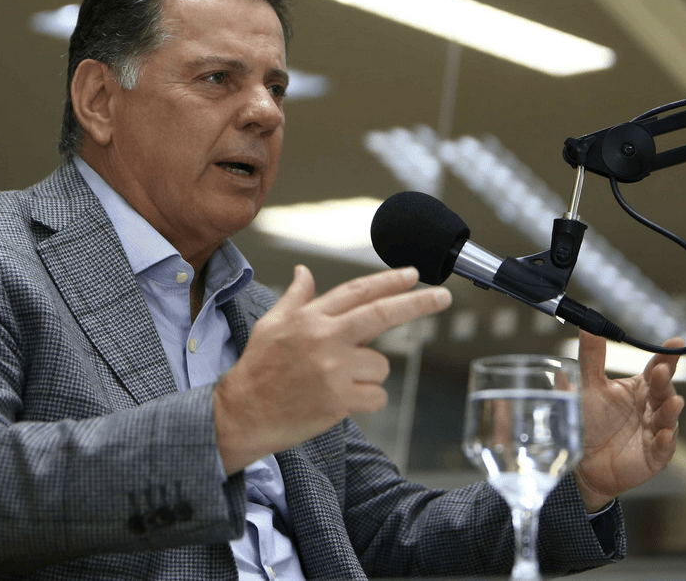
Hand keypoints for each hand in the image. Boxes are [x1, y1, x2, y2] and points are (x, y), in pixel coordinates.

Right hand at [213, 265, 451, 473]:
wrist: (243, 413)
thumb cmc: (257, 368)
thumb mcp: (271, 324)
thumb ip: (296, 298)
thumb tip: (304, 272)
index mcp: (310, 318)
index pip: (357, 292)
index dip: (388, 281)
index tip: (413, 274)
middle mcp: (324, 339)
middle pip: (382, 315)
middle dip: (418, 303)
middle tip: (443, 295)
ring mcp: (333, 370)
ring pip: (380, 365)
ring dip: (368, 374)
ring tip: (335, 381)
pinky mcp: (340, 401)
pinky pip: (376, 396)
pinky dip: (366, 400)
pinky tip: (339, 401)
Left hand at [573, 330, 684, 511]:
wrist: (581, 460)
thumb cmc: (588, 421)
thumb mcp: (587, 386)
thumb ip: (591, 358)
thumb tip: (589, 327)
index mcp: (638, 388)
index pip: (656, 368)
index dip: (667, 356)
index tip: (675, 343)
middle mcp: (650, 407)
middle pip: (663, 391)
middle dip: (665, 381)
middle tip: (661, 370)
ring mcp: (654, 431)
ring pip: (667, 418)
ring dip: (670, 410)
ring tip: (672, 401)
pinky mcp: (654, 455)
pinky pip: (663, 447)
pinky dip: (665, 441)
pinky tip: (663, 435)